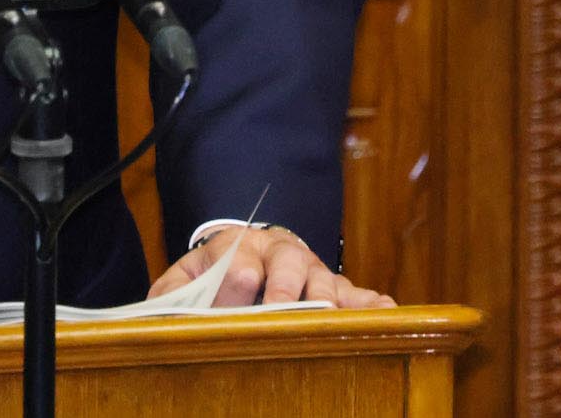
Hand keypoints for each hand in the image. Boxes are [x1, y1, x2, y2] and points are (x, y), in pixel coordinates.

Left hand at [148, 226, 393, 308]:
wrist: (240, 258)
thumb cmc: (209, 278)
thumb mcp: (182, 282)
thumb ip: (174, 292)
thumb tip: (181, 308)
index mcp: (235, 245)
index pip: (236, 254)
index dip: (237, 271)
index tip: (243, 281)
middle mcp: (277, 251)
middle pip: (287, 261)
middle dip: (286, 285)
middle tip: (285, 305)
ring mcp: (309, 269)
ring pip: (324, 277)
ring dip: (331, 296)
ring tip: (340, 313)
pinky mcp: (332, 288)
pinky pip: (355, 293)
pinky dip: (370, 302)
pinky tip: (386, 311)